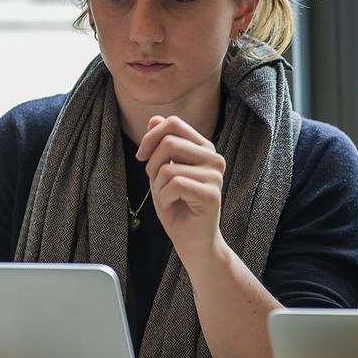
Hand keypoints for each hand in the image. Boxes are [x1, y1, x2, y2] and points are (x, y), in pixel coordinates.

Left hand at [136, 115, 226, 265]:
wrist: (191, 239)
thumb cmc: (177, 205)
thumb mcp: (162, 170)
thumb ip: (160, 144)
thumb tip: (154, 119)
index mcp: (204, 148)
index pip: (174, 123)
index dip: (151, 136)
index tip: (142, 156)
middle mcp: (214, 158)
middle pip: (169, 142)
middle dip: (152, 164)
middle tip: (156, 184)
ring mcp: (215, 176)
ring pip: (169, 167)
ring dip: (158, 186)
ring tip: (167, 198)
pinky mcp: (211, 194)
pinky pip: (175, 184)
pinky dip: (164, 197)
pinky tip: (173, 205)